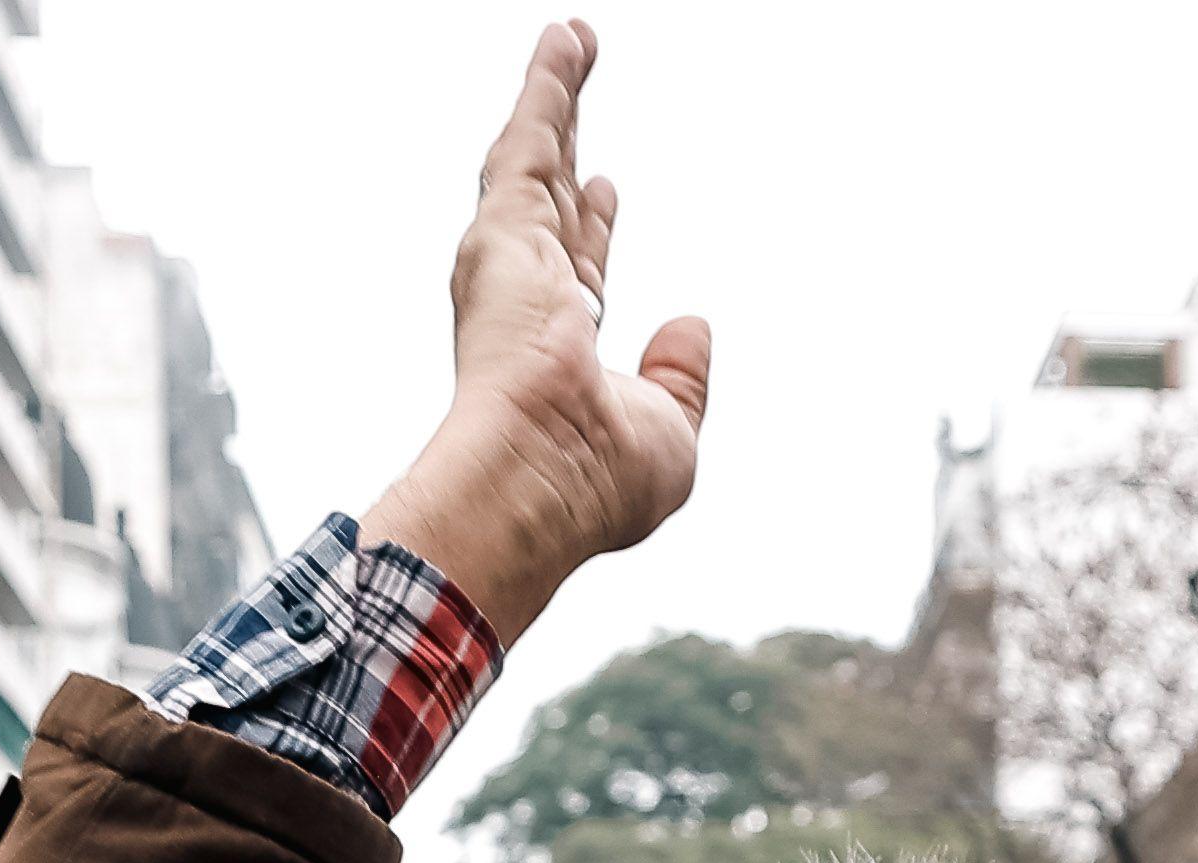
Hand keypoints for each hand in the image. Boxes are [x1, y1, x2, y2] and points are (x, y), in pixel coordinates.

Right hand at [361, 23, 711, 642]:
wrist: (538, 482)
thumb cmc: (592, 484)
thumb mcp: (668, 434)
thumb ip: (681, 380)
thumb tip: (693, 327)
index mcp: (564, 350)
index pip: (582, 269)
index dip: (596, 228)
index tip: (608, 189)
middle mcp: (531, 300)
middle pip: (553, 200)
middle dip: (565, 143)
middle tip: (575, 90)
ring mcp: (513, 263)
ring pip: (535, 157)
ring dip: (553, 97)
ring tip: (571, 40)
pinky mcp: (504, 231)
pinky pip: (531, 140)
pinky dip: (549, 90)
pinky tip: (567, 45)